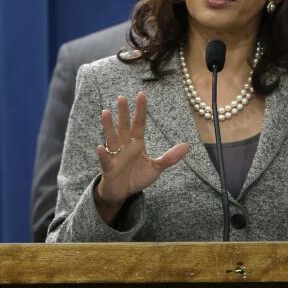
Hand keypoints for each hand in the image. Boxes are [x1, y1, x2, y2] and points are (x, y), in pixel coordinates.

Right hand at [94, 92, 188, 222]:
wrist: (122, 193)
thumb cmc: (136, 177)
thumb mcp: (156, 167)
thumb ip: (169, 157)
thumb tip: (187, 146)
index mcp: (136, 143)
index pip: (139, 123)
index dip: (140, 110)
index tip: (141, 95)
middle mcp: (125, 146)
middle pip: (124, 126)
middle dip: (123, 113)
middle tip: (122, 97)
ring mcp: (115, 156)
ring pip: (112, 138)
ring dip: (109, 126)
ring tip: (105, 112)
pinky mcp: (109, 168)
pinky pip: (105, 160)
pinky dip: (103, 154)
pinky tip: (100, 147)